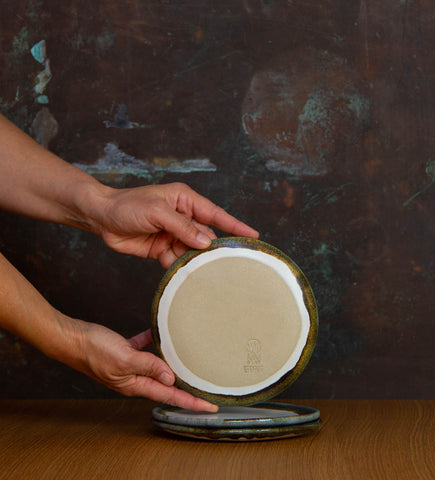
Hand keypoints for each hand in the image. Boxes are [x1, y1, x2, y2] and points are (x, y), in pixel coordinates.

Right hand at [75, 319, 217, 410]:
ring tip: (189, 359)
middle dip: (186, 385)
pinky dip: (153, 341)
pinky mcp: (124, 351)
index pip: (170, 396)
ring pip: (157, 365)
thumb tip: (171, 378)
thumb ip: (150, 367)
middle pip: (166, 383)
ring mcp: (129, 365)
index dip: (191, 402)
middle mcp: (134, 378)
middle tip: (207, 385)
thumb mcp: (125, 359)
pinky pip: (144, 348)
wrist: (72, 338)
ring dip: (171, 361)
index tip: (210, 406)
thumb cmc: (94, 350)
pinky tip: (160, 332)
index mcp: (135, 384)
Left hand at [98, 182, 257, 267]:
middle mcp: (182, 217)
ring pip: (191, 251)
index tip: (253, 236)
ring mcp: (173, 234)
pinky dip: (179, 268)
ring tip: (205, 274)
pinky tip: (183, 276)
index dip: (235, 226)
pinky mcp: (162, 248)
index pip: (215, 214)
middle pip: (204, 236)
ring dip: (194, 261)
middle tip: (228, 265)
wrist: (100, 218)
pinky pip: (177, 260)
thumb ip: (182, 227)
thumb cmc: (127, 205)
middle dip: (212, 250)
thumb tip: (206, 242)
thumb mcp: (156, 212)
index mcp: (184, 200)